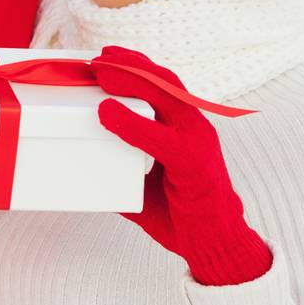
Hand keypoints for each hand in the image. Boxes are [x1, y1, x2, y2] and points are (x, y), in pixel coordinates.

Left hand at [92, 46, 272, 285]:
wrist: (218, 248)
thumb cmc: (183, 216)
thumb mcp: (141, 187)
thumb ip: (119, 171)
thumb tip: (85, 168)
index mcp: (184, 129)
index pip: (162, 85)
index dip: (136, 66)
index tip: (107, 56)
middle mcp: (194, 128)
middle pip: (163, 81)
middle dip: (129, 64)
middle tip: (98, 58)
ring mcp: (197, 143)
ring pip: (165, 97)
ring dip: (130, 81)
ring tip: (100, 73)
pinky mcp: (195, 165)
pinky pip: (161, 138)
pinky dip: (131, 123)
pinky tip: (107, 114)